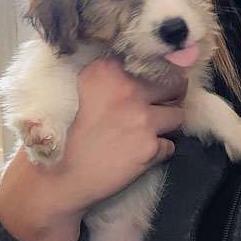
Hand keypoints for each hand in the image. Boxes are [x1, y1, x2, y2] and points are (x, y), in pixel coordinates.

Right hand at [0, 58, 185, 240]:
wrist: (62, 177)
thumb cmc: (71, 135)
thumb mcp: (83, 91)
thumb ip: (109, 76)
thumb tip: (138, 70)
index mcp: (107, 71)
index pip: (151, 63)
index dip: (157, 73)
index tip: (154, 82)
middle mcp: (128, 89)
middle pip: (175, 85)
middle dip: (172, 96)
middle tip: (162, 105)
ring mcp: (142, 118)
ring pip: (178, 116)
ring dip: (167, 125)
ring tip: (149, 132)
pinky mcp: (151, 147)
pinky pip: (170, 145)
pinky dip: (159, 151)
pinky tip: (139, 154)